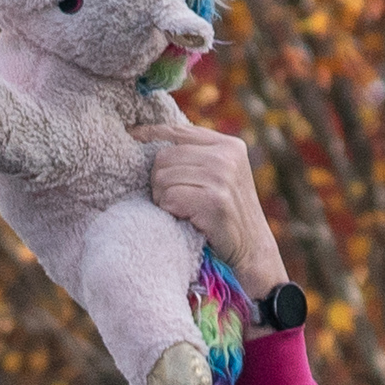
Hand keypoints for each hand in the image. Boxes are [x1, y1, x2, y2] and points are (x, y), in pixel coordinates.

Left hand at [131, 117, 290, 301]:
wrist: (252, 253)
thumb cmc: (228, 216)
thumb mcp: (221, 176)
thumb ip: (197, 156)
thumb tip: (147, 135)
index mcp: (228, 145)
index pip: (177, 131)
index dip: (151, 134)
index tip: (131, 135)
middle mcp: (226, 156)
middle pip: (164, 156)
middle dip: (160, 181)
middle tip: (175, 201)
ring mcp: (222, 177)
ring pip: (163, 177)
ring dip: (164, 198)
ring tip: (182, 210)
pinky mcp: (214, 200)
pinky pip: (170, 197)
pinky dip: (170, 211)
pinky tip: (185, 218)